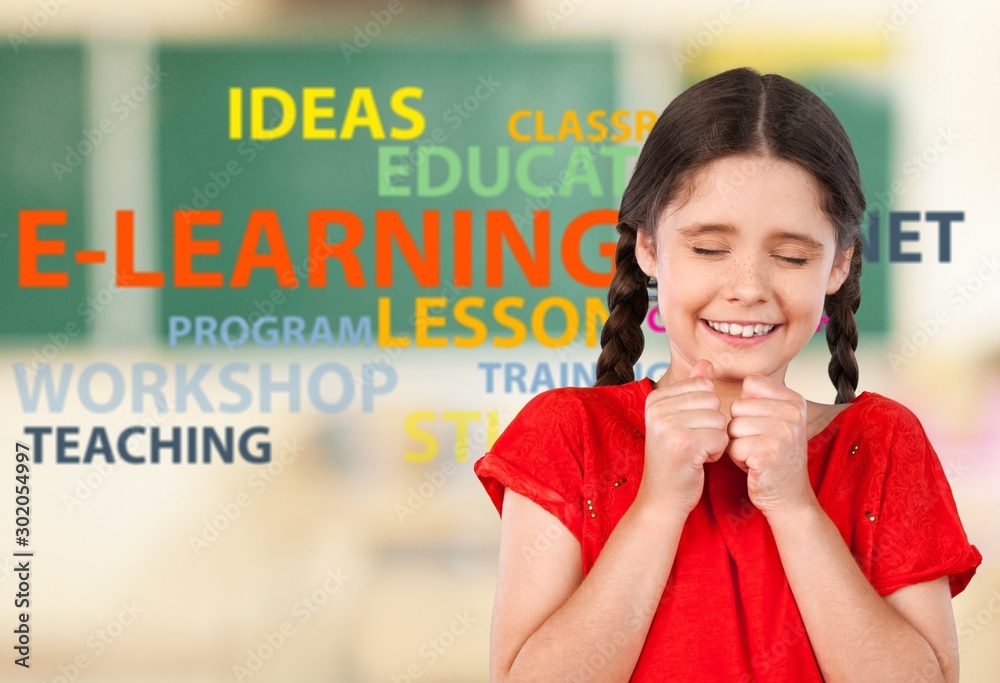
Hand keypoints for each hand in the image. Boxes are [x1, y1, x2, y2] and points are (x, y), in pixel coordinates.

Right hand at [637, 360, 728, 519]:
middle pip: (713, 402)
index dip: (705, 411)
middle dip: (712, 425)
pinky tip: (698, 461)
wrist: (662, 497)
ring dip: (715, 439)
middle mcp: (658, 407)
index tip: (688, 429)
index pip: (704, 387)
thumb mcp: (680, 419)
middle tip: (692, 443)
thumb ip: (693, 389)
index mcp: (655, 397)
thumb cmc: (675, 459)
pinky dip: (716, 452)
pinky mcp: (684, 443)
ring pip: (720, 420)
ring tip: (695, 452)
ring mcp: (669, 424)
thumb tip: (707, 363)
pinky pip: (721, 437)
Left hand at [726, 375, 814, 516]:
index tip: (761, 427)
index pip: (748, 386)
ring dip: (737, 444)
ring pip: (732, 426)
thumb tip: (702, 363)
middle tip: (759, 445)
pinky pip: (732, 445)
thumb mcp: (763, 418)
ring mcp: (783, 430)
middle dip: (739, 429)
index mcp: (793, 398)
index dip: (745, 409)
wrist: (787, 496)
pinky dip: (738, 459)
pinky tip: (755, 466)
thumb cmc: (768, 456)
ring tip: (757, 455)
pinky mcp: (769, 450)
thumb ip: (744, 393)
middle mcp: (793, 411)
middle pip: (738, 407)